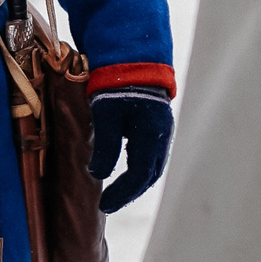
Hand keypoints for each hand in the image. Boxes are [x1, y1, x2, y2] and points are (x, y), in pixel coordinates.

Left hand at [89, 87, 174, 213]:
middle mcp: (162, 135)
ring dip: (136, 181)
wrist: (132, 55)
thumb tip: (98, 174)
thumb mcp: (106, 114)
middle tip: (110, 204)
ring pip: (152, 165)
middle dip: (130, 192)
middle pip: (150, 174)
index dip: (122, 194)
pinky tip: (123, 168)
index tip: (104, 206)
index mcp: (152, 135)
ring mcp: (162, 129)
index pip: (139, 175)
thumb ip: (105, 146)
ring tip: (117, 191)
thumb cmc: (117, 82)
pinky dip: (138, 166)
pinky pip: (150, 153)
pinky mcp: (156, 123)